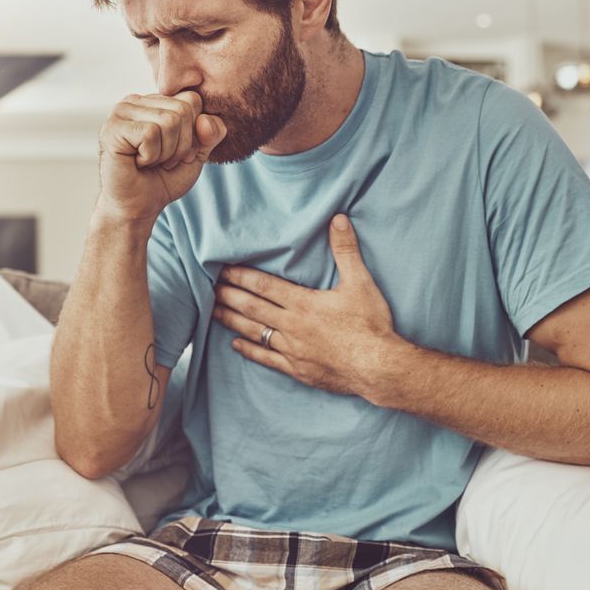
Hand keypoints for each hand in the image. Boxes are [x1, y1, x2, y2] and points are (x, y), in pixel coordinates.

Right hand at [96, 90, 227, 222]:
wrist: (138, 207)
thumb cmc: (163, 179)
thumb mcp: (197, 154)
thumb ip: (211, 134)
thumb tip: (205, 120)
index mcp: (154, 101)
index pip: (192, 100)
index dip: (193, 133)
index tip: (176, 152)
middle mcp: (136, 100)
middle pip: (183, 110)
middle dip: (181, 144)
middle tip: (162, 160)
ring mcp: (121, 112)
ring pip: (168, 121)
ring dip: (166, 152)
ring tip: (149, 161)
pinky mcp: (113, 128)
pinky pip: (150, 133)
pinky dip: (151, 156)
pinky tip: (137, 162)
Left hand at [212, 214, 399, 399]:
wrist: (379, 367)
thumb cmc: (371, 325)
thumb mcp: (360, 283)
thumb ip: (345, 251)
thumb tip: (337, 220)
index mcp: (304, 304)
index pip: (264, 287)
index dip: (242, 277)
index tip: (223, 270)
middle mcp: (292, 326)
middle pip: (253, 308)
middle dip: (229, 296)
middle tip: (210, 287)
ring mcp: (292, 350)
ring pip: (255, 332)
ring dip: (232, 320)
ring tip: (213, 311)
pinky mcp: (297, 370)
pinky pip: (267, 359)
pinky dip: (249, 351)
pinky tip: (235, 344)